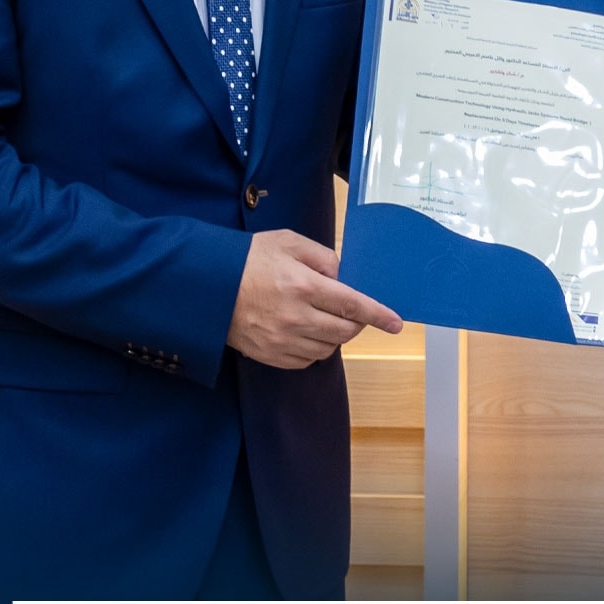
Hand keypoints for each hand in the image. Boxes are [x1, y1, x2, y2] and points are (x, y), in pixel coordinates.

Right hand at [226, 229, 402, 368]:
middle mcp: (295, 317)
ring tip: (322, 317)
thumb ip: (322, 257)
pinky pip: (306, 360)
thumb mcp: (288, 242)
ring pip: (328, 349)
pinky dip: (314, 349)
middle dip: (357, 323)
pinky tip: (305, 331)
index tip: (396, 323)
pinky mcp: (270, 355)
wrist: (206, 286)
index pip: (352, 305)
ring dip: (335, 335)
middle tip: (352, 312)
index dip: (378, 315)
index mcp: (303, 286)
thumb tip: (343, 277)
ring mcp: (281, 340)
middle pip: (344, 331)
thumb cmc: (249, 259)